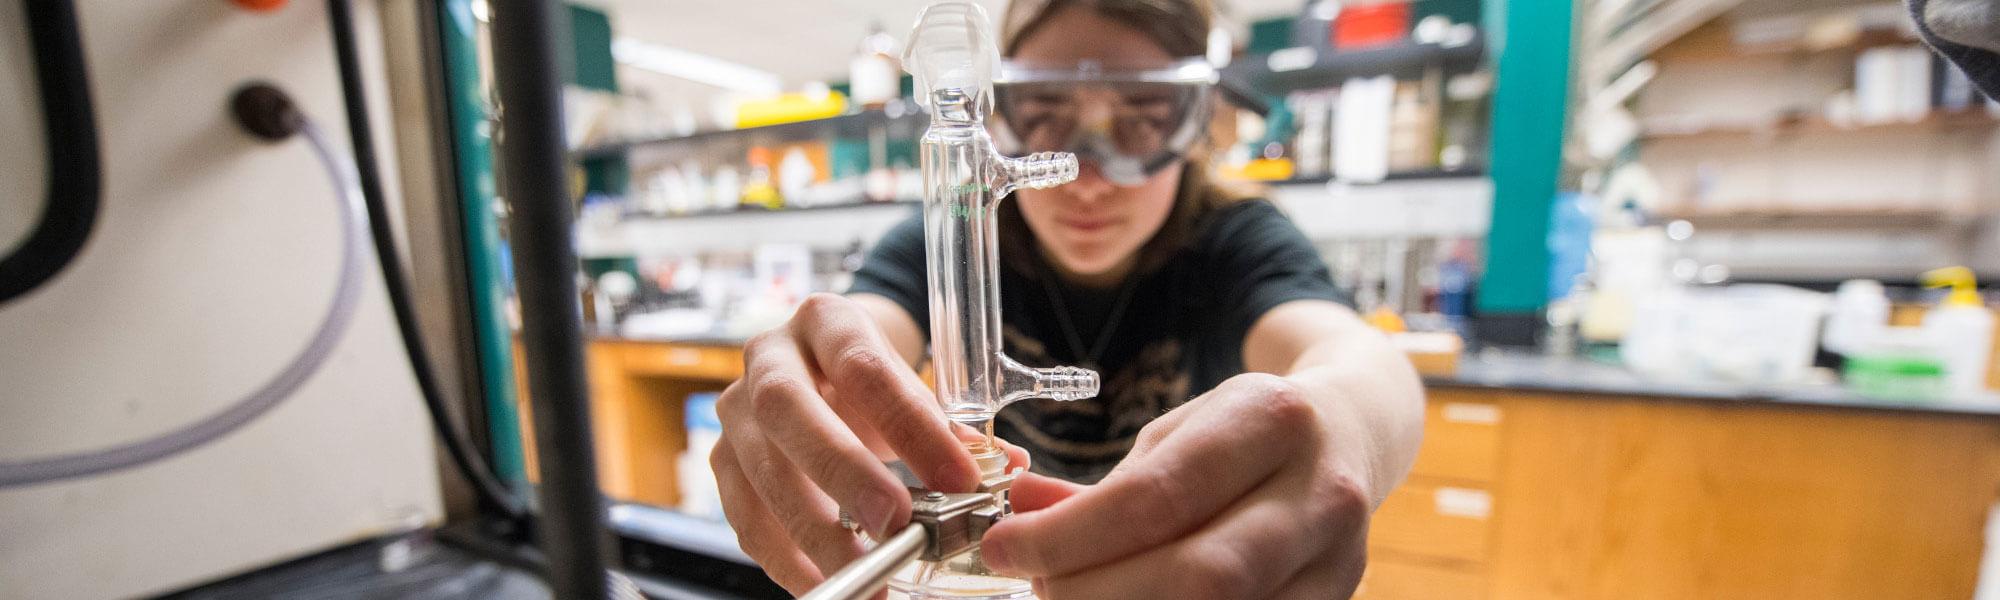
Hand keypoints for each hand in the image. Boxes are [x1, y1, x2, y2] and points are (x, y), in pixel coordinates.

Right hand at [708, 294, 1025, 594]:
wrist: (815, 365)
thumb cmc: (868, 380)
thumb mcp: (909, 384)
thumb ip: (950, 426)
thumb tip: (1005, 468)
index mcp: (826, 323)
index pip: (865, 369)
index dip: (912, 425)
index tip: (958, 477)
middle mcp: (769, 357)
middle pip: (789, 409)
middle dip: (844, 471)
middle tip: (894, 523)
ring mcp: (736, 408)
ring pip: (758, 467)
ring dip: (813, 529)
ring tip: (865, 570)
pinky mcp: (722, 458)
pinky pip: (743, 515)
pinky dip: (783, 556)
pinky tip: (823, 579)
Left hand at [978, 373, 1374, 599]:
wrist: (1350, 436)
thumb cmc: (1244, 437)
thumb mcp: (1177, 434)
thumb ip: (1099, 486)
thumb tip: (1016, 513)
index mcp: (1270, 420)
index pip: (1156, 496)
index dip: (1069, 536)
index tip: (1005, 548)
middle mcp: (1319, 492)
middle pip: (1199, 575)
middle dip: (1097, 594)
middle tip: (1040, 589)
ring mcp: (1339, 560)